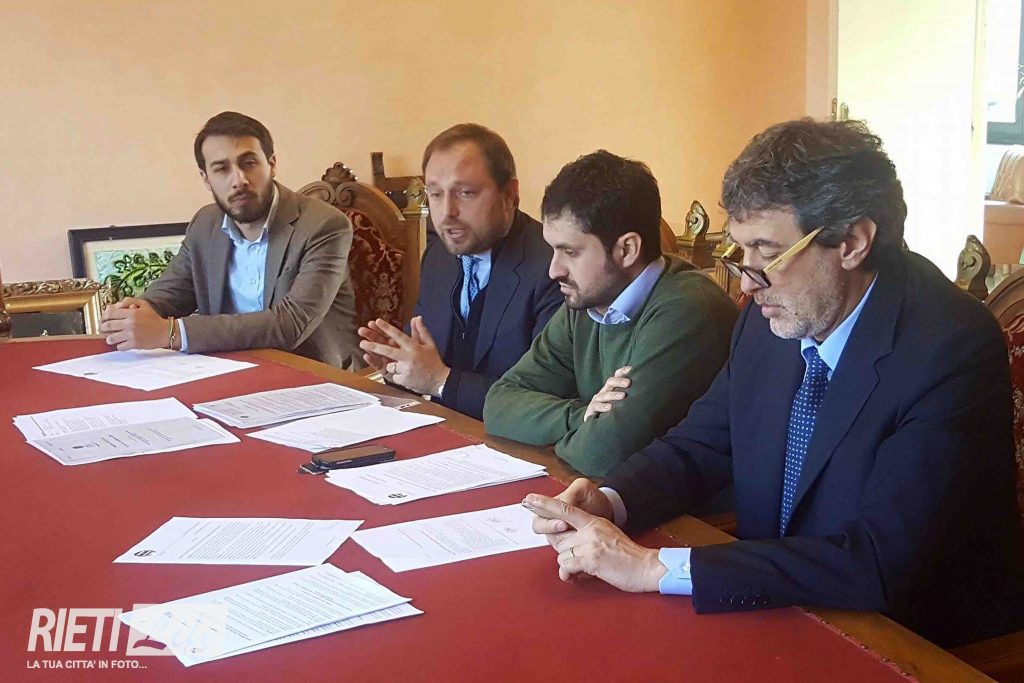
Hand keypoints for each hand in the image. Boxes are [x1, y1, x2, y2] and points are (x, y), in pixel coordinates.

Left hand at [99, 298, 169, 349]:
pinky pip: (120, 347)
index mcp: (131, 313)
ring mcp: (131, 334)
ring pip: (111, 338)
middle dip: (103, 328)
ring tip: (113, 338)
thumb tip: (117, 304)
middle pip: (107, 326)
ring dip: (110, 338)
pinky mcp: (134, 344)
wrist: (165, 332)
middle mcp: (130, 323)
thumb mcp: (144, 305)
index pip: (109, 314)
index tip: (103, 320)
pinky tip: (123, 343)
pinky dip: (120, 346)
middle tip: (104, 330)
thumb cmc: (154, 318)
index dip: (103, 317)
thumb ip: (130, 301)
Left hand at [358, 316, 449, 394]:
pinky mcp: (403, 380)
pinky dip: (396, 375)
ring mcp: (405, 369)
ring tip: (406, 367)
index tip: (377, 321)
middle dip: (373, 345)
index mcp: (414, 347)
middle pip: (387, 350)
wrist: (440, 381)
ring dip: (393, 365)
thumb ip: (421, 330)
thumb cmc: (433, 362)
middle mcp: (409, 357)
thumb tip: (417, 317)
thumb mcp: (429, 344)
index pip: (398, 335)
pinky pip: (392, 375)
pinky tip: (405, 375)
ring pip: (389, 364)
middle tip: (362, 342)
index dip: (387, 328)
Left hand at [523, 487, 664, 592]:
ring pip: (561, 554)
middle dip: (564, 552)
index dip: (544, 504)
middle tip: (580, 561)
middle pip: (558, 539)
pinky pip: (567, 566)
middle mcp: (590, 529)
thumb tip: (566, 550)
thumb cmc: (626, 556)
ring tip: (587, 569)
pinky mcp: (591, 559)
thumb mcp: (607, 535)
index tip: (528, 500)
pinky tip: (583, 576)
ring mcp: (590, 544)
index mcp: (594, 521)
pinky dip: (571, 574)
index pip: (565, 509)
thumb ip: (586, 536)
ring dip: (570, 565)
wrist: (646, 567)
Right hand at [584, 366, 631, 420]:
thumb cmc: (613, 412)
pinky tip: (610, 408)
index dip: (623, 371)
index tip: (632, 369)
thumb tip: (650, 392)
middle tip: (628, 383)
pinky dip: (603, 406)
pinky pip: (596, 406)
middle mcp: (604, 391)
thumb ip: (631, 396)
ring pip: (604, 394)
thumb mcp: (622, 402)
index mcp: (612, 388)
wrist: (596, 424)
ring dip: (613, 394)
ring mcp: (597, 400)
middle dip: (619, 381)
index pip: (616, 375)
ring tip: (623, 396)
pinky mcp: (591, 409)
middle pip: (610, 382)